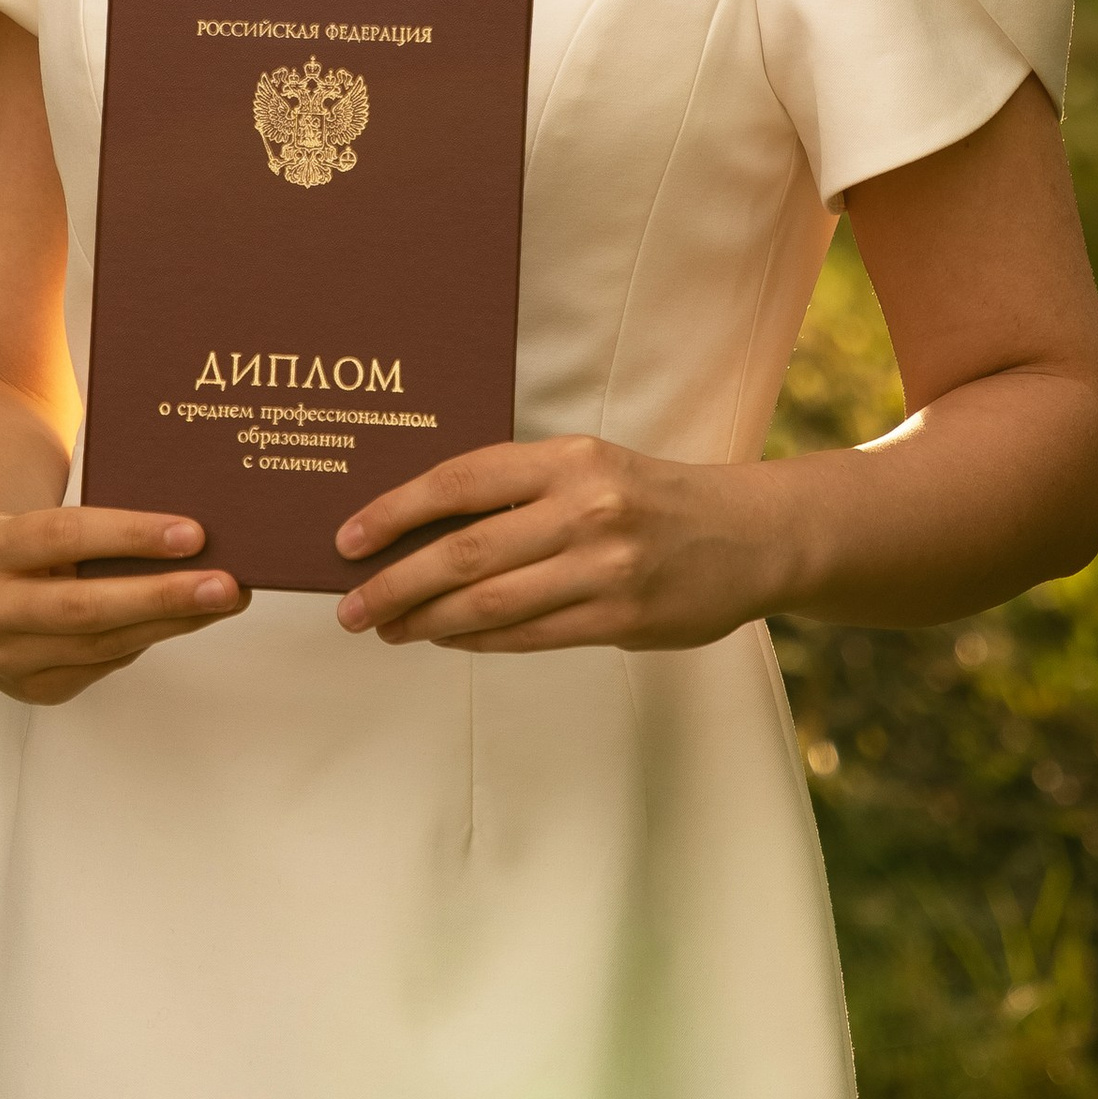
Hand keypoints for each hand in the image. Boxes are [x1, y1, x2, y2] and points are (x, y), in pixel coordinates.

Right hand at [0, 506, 249, 704]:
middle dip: (164, 596)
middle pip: (86, 606)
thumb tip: (185, 538)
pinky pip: (102, 664)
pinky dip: (146, 640)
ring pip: (102, 643)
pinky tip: (180, 621)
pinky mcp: (32, 688)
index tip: (192, 534)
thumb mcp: (37, 523)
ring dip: (170, 623)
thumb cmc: (24, 547)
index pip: (64, 536)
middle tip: (225, 584)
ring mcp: (5, 658)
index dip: (131, 535)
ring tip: (221, 601)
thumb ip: (93, 528)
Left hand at [334, 437, 789, 653]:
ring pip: (491, 603)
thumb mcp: (591, 466)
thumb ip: (521, 490)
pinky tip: (446, 639)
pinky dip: (477, 641)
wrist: (750, 534)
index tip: (347, 538)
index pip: (460, 480)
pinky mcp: (622, 619)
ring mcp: (604, 568)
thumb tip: (424, 526)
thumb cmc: (651, 497)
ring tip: (388, 628)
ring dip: (427, 621)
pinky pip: (530, 636)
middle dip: (395, 582)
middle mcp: (585, 508)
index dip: (395, 510)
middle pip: (465, 552)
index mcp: (568, 457)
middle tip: (351, 606)